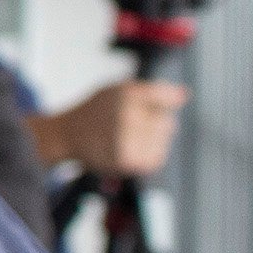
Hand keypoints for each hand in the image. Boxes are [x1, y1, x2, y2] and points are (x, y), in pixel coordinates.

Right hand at [28, 78, 187, 176]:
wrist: (68, 135)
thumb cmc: (94, 111)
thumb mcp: (119, 89)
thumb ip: (152, 91)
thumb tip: (184, 95)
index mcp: (126, 94)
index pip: (166, 98)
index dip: (163, 102)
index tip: (149, 105)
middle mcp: (127, 117)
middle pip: (167, 122)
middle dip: (154, 121)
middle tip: (130, 122)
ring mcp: (128, 142)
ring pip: (162, 142)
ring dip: (152, 139)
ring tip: (128, 136)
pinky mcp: (128, 162)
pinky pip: (155, 158)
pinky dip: (147, 154)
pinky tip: (129, 148)